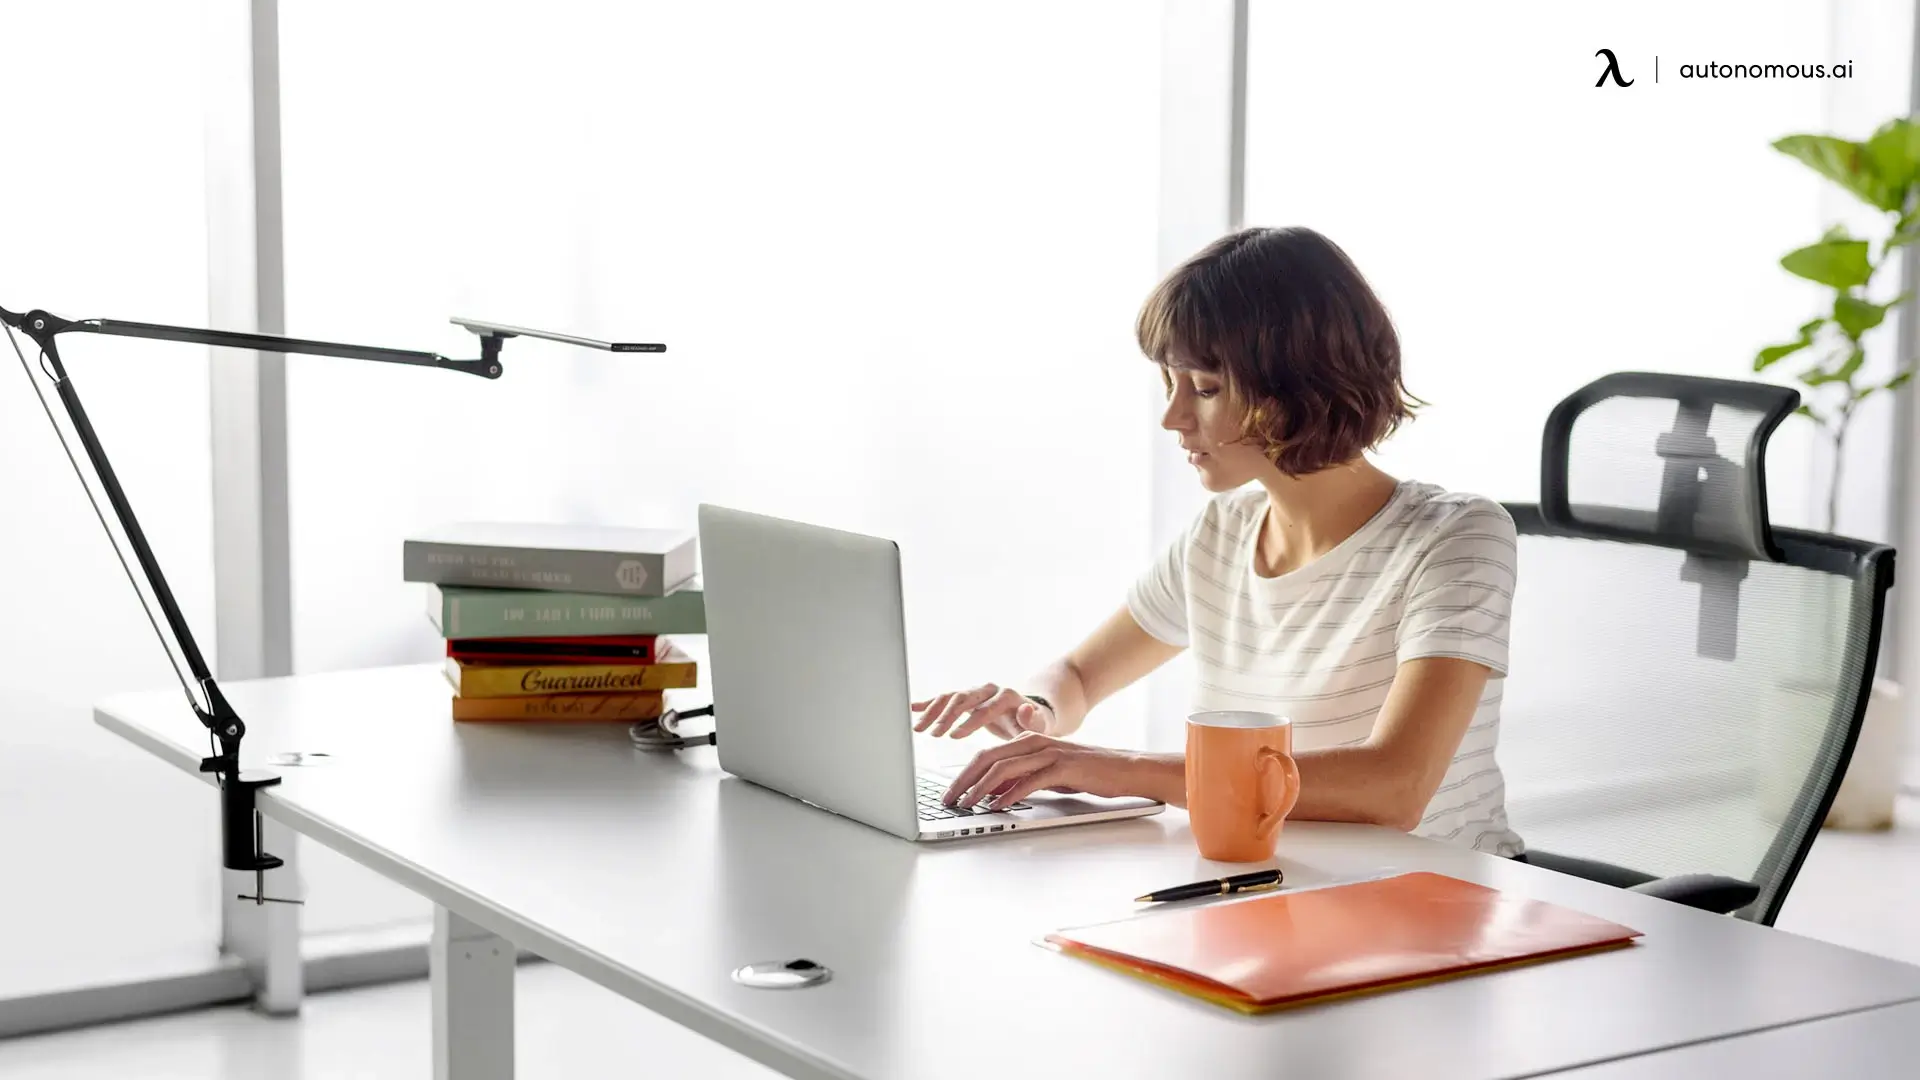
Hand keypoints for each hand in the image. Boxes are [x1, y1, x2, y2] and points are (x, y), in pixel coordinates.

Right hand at [912, 682, 1054, 739]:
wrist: (1030, 713)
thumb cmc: (1035, 723)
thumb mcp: (1040, 725)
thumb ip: (1034, 721)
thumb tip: (1027, 709)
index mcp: (1006, 696)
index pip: (985, 709)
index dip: (969, 723)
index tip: (954, 736)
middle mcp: (989, 689)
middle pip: (964, 700)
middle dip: (946, 717)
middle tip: (933, 734)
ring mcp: (976, 691)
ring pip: (950, 697)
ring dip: (933, 711)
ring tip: (919, 728)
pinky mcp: (966, 697)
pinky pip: (944, 698)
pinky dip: (928, 702)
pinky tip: (912, 707)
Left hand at [941, 733, 1139, 808]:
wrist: (1125, 769)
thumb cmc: (1087, 772)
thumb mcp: (1047, 774)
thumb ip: (1020, 778)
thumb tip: (992, 792)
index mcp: (1028, 740)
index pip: (986, 754)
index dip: (963, 773)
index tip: (949, 792)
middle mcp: (1035, 742)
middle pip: (988, 757)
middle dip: (963, 780)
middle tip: (948, 800)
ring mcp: (1049, 753)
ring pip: (1004, 768)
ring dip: (981, 788)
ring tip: (968, 805)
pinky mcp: (1063, 767)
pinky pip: (1029, 781)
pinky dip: (1010, 795)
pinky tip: (998, 806)